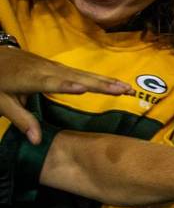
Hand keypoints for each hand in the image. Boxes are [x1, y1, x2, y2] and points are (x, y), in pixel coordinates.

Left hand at [0, 46, 131, 143]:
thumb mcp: (2, 103)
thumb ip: (22, 120)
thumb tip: (37, 141)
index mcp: (32, 79)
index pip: (52, 83)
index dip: (66, 86)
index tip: (83, 89)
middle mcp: (47, 70)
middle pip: (78, 77)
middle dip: (102, 84)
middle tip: (125, 90)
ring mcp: (54, 66)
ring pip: (84, 74)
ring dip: (106, 81)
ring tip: (126, 88)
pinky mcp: (57, 66)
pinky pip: (81, 72)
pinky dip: (98, 78)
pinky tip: (111, 82)